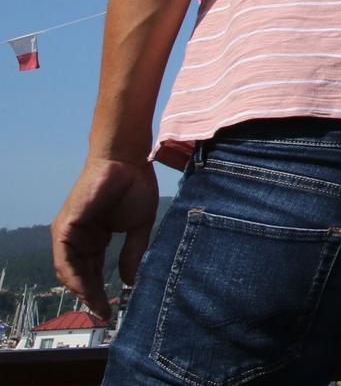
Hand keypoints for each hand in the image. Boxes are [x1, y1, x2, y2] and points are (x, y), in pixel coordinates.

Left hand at [52, 157, 158, 317]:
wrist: (127, 161)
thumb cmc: (135, 187)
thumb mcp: (139, 227)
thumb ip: (132, 253)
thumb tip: (129, 281)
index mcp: (95, 238)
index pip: (94, 271)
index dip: (101, 291)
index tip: (111, 310)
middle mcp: (79, 238)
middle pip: (81, 275)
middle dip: (91, 296)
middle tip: (103, 314)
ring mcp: (70, 232)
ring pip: (70, 270)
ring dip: (82, 290)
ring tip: (96, 307)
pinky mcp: (66, 226)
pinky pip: (65, 258)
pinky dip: (74, 275)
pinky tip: (85, 289)